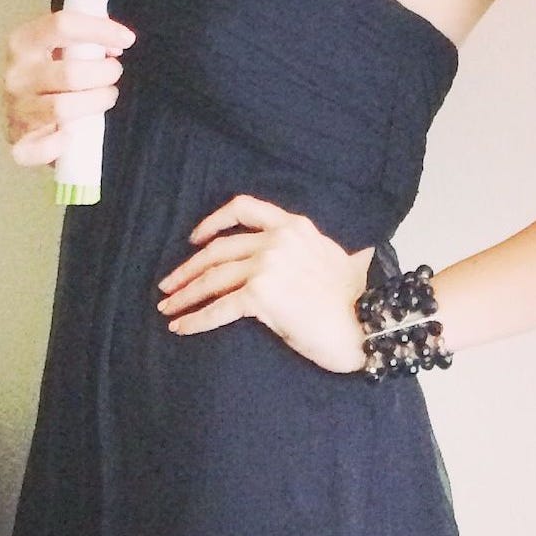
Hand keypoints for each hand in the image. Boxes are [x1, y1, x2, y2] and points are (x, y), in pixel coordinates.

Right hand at [0, 9, 136, 167]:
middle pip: (71, 73)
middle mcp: (15, 75)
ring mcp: (13, 110)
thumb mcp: (57, 46)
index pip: (62, 25)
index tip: (127, 39)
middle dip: (105, 74)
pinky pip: (41, 148)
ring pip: (63, 108)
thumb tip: (118, 42)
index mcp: (22, 42)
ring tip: (106, 97)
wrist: (16, 110)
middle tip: (114, 74)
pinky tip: (71, 136)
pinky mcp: (17, 142)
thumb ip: (84, 38)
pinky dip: (59, 145)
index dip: (100, 30)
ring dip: (96, 103)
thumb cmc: (47, 73)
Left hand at [158, 194, 374, 373]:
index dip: (213, 221)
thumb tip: (283, 264)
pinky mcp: (261, 295)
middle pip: (218, 250)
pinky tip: (181, 328)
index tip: (195, 238)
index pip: (244, 208)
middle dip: (187, 269)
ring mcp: (267, 265)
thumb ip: (303, 250)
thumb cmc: (354, 301)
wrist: (368, 324)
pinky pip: (218, 308)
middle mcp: (277, 240)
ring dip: (184, 294)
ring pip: (212, 278)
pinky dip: (195, 319)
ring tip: (167, 308)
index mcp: (293, 226)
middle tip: (167, 285)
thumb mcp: (330, 258)